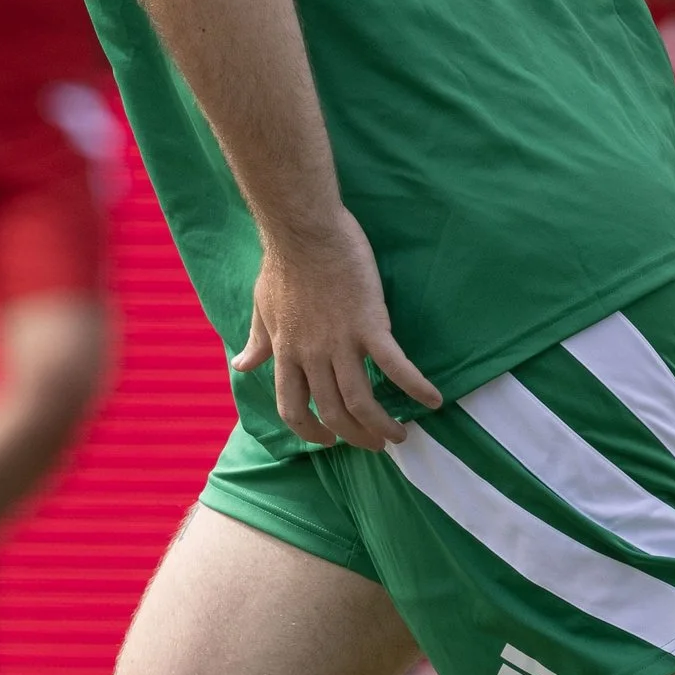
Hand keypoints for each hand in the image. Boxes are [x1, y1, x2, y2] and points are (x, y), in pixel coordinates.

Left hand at [232, 213, 442, 450]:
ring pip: (361, 400)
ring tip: (399, 436)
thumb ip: (257, 341)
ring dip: (381, 425)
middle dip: (355, 436)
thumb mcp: (262, 307)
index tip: (328, 439)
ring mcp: (341, 341)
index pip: (292, 408)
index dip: (310, 431)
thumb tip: (241, 364)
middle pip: (333, 411)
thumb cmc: (283, 264)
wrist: (304, 230)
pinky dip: (415, 386)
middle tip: (375, 444)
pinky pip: (394, 364)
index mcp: (286, 353)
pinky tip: (433, 400)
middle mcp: (312, 356)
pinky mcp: (369, 323)